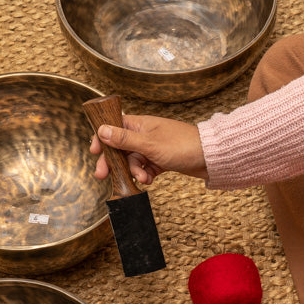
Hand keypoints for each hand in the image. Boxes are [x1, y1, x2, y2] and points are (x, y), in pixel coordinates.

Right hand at [90, 114, 207, 184]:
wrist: (210, 158)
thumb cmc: (182, 145)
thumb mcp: (149, 144)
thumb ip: (125, 139)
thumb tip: (102, 131)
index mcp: (140, 123)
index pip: (113, 127)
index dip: (101, 138)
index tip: (93, 151)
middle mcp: (144, 134)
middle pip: (120, 147)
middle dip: (113, 162)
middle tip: (102, 175)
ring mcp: (152, 147)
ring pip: (133, 161)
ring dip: (134, 172)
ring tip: (142, 179)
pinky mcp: (161, 160)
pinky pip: (146, 168)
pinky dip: (145, 175)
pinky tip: (149, 180)